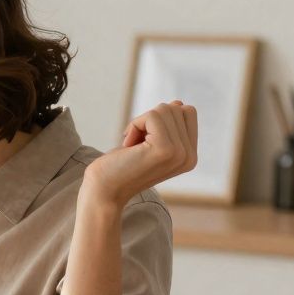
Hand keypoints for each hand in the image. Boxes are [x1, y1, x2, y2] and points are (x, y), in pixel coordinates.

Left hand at [83, 101, 197, 207]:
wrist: (103, 191)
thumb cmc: (120, 165)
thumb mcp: (148, 141)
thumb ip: (167, 125)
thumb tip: (178, 103)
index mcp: (190, 155)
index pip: (187, 113)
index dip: (160, 119)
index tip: (144, 140)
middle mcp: (190, 156)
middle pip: (178, 108)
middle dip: (150, 119)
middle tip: (136, 145)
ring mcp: (180, 153)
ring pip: (166, 109)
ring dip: (141, 123)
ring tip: (133, 147)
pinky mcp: (165, 149)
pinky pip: (153, 115)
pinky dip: (135, 125)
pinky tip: (128, 147)